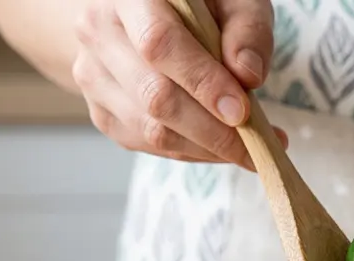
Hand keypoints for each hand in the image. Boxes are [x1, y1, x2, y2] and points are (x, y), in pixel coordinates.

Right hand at [72, 0, 287, 168]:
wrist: (139, 14)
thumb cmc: (197, 4)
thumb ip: (246, 28)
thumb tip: (248, 76)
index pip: (159, 45)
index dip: (203, 82)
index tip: (242, 112)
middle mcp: (99, 33)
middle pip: (154, 96)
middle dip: (213, 130)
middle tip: (260, 142)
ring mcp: (94, 76)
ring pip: (150, 129)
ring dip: (207, 148)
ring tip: (250, 148)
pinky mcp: (101, 111)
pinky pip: (148, 144)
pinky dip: (191, 152)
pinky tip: (219, 145)